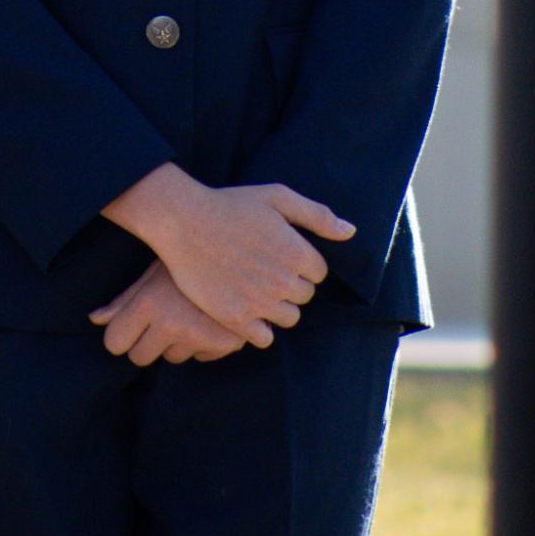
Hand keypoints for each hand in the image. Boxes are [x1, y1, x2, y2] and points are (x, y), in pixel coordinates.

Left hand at [88, 258, 248, 364]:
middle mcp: (172, 323)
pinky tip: (208, 317)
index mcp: (150, 302)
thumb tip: (94, 320)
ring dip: (176, 342)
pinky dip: (202, 343)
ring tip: (188, 311)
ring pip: (171, 358)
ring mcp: (199, 336)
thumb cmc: (188, 255)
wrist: (242, 248)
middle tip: (159, 318)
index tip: (128, 326)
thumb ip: (124, 300)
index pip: (115, 342)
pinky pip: (200, 357)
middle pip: (139, 357)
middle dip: (145, 342)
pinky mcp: (225, 344)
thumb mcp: (153, 271)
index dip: (120, 335)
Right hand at [103, 167, 354, 348]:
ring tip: (254, 285)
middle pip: (304, 296)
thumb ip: (317, 216)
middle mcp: (283, 281)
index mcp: (297, 252)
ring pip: (288, 318)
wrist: (184, 221)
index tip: (278, 251)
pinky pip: (264, 338)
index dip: (300, 262)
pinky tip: (245, 306)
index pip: (318, 273)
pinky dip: (258, 327)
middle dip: (290, 283)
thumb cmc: (231, 205)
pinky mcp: (236, 319)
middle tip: (263, 266)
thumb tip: (350, 232)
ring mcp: (259, 303)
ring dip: (276, 305)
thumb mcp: (277, 197)